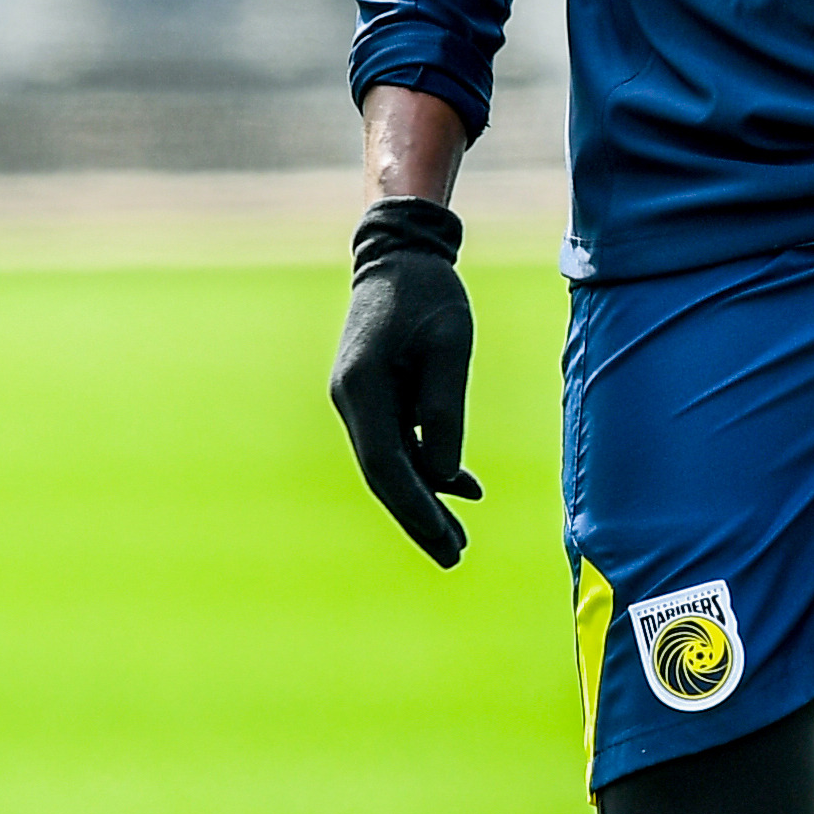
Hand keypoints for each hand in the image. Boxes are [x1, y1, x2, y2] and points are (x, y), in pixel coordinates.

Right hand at [330, 196, 482, 565]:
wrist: (398, 256)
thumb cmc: (428, 294)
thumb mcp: (450, 348)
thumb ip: (445, 411)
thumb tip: (445, 477)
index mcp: (362, 388)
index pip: (388, 467)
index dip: (418, 510)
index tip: (448, 541)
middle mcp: (350, 400)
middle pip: (383, 476)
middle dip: (418, 519)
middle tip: (454, 557)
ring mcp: (358, 400)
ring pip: (390, 465)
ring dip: (425, 500)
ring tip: (458, 539)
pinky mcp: (373, 397)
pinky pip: (397, 444)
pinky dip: (427, 468)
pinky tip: (463, 489)